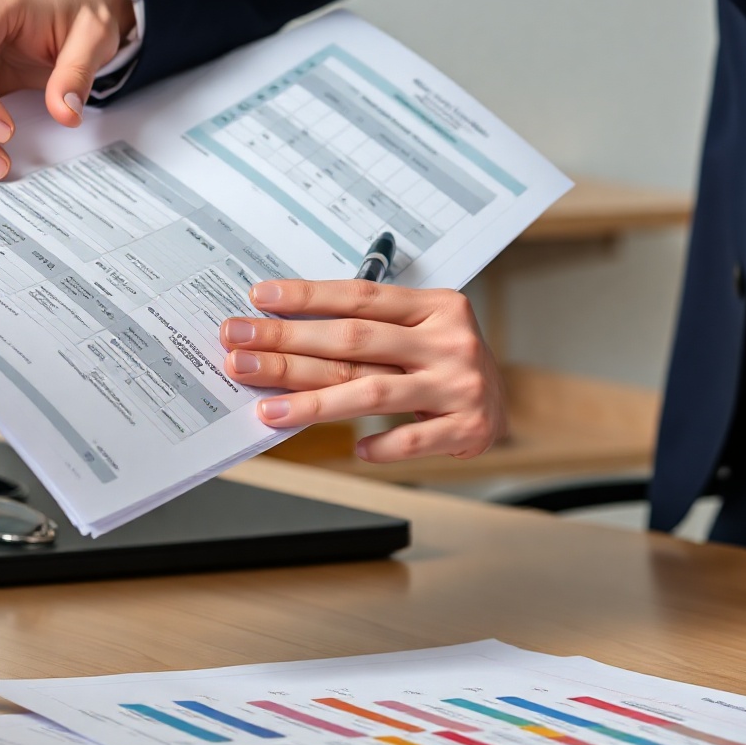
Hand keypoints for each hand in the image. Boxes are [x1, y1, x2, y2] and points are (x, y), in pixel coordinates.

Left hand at [220, 280, 504, 462]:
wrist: (505, 406)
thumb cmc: (447, 361)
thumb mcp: (422, 329)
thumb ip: (371, 328)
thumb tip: (288, 332)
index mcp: (436, 305)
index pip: (360, 296)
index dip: (307, 296)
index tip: (260, 298)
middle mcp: (448, 340)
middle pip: (354, 341)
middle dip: (289, 344)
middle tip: (240, 350)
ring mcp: (458, 384)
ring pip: (372, 390)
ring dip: (312, 401)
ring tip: (266, 408)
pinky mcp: (465, 427)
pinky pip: (410, 438)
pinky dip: (379, 445)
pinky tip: (350, 448)